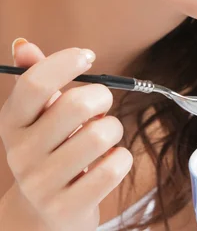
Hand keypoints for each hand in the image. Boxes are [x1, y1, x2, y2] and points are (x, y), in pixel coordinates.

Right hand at [0, 41, 132, 230]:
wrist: (41, 214)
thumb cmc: (48, 148)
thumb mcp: (36, 114)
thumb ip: (33, 77)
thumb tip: (23, 46)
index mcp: (11, 122)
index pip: (34, 83)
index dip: (66, 61)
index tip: (87, 56)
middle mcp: (21, 153)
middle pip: (76, 105)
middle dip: (102, 96)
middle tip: (102, 104)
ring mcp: (42, 184)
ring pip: (101, 134)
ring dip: (114, 128)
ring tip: (104, 135)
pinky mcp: (68, 207)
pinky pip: (113, 167)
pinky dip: (122, 157)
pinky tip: (109, 161)